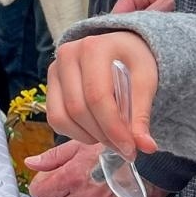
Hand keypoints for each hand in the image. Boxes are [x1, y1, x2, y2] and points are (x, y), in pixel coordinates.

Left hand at [25, 140, 154, 196]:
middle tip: (58, 189)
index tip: (43, 183)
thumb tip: (30, 163)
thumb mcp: (81, 146)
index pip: (40, 192)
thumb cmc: (115, 152)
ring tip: (77, 195)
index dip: (39, 187)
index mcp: (73, 176)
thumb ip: (53, 157)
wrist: (150, 167)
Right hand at [47, 31, 158, 158]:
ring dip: (88, 136)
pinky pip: (55, 119)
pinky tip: (94, 130)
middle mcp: (67, 55)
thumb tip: (145, 146)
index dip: (113, 128)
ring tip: (110, 137)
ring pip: (62, 117)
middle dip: (103, 136)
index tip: (130, 149)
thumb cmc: (133, 60)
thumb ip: (142, 113)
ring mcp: (54, 69)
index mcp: (93, 48)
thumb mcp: (146, 81)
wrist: (119, 47)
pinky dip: (75, 133)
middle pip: (78, 109)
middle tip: (124, 148)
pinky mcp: (49, 84)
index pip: (97, 96)